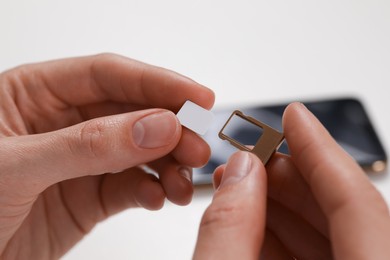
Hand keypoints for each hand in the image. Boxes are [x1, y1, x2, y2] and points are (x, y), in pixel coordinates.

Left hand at [0, 53, 214, 258]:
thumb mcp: (14, 166)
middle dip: (170, 129)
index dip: (156, 81)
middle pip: (132, 113)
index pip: (107, 75)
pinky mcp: (89, 197)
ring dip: (169, 164)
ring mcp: (80, 162)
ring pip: (139, 152)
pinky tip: (161, 197)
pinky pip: (131, 187)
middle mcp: (63, 125)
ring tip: (184, 181)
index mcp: (35, 95)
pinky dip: (153, 191)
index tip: (197, 96)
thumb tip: (156, 126)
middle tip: (197, 146)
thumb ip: (88, 144)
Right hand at [194, 102, 389, 258]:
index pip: (357, 203)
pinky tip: (250, 225)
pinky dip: (282, 239)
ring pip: (332, 236)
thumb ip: (229, 228)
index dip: (321, 151)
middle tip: (252, 161)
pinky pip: (319, 259)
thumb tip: (240, 173)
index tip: (294, 117)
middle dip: (291, 179)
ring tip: (240, 189)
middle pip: (345, 214)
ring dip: (282, 209)